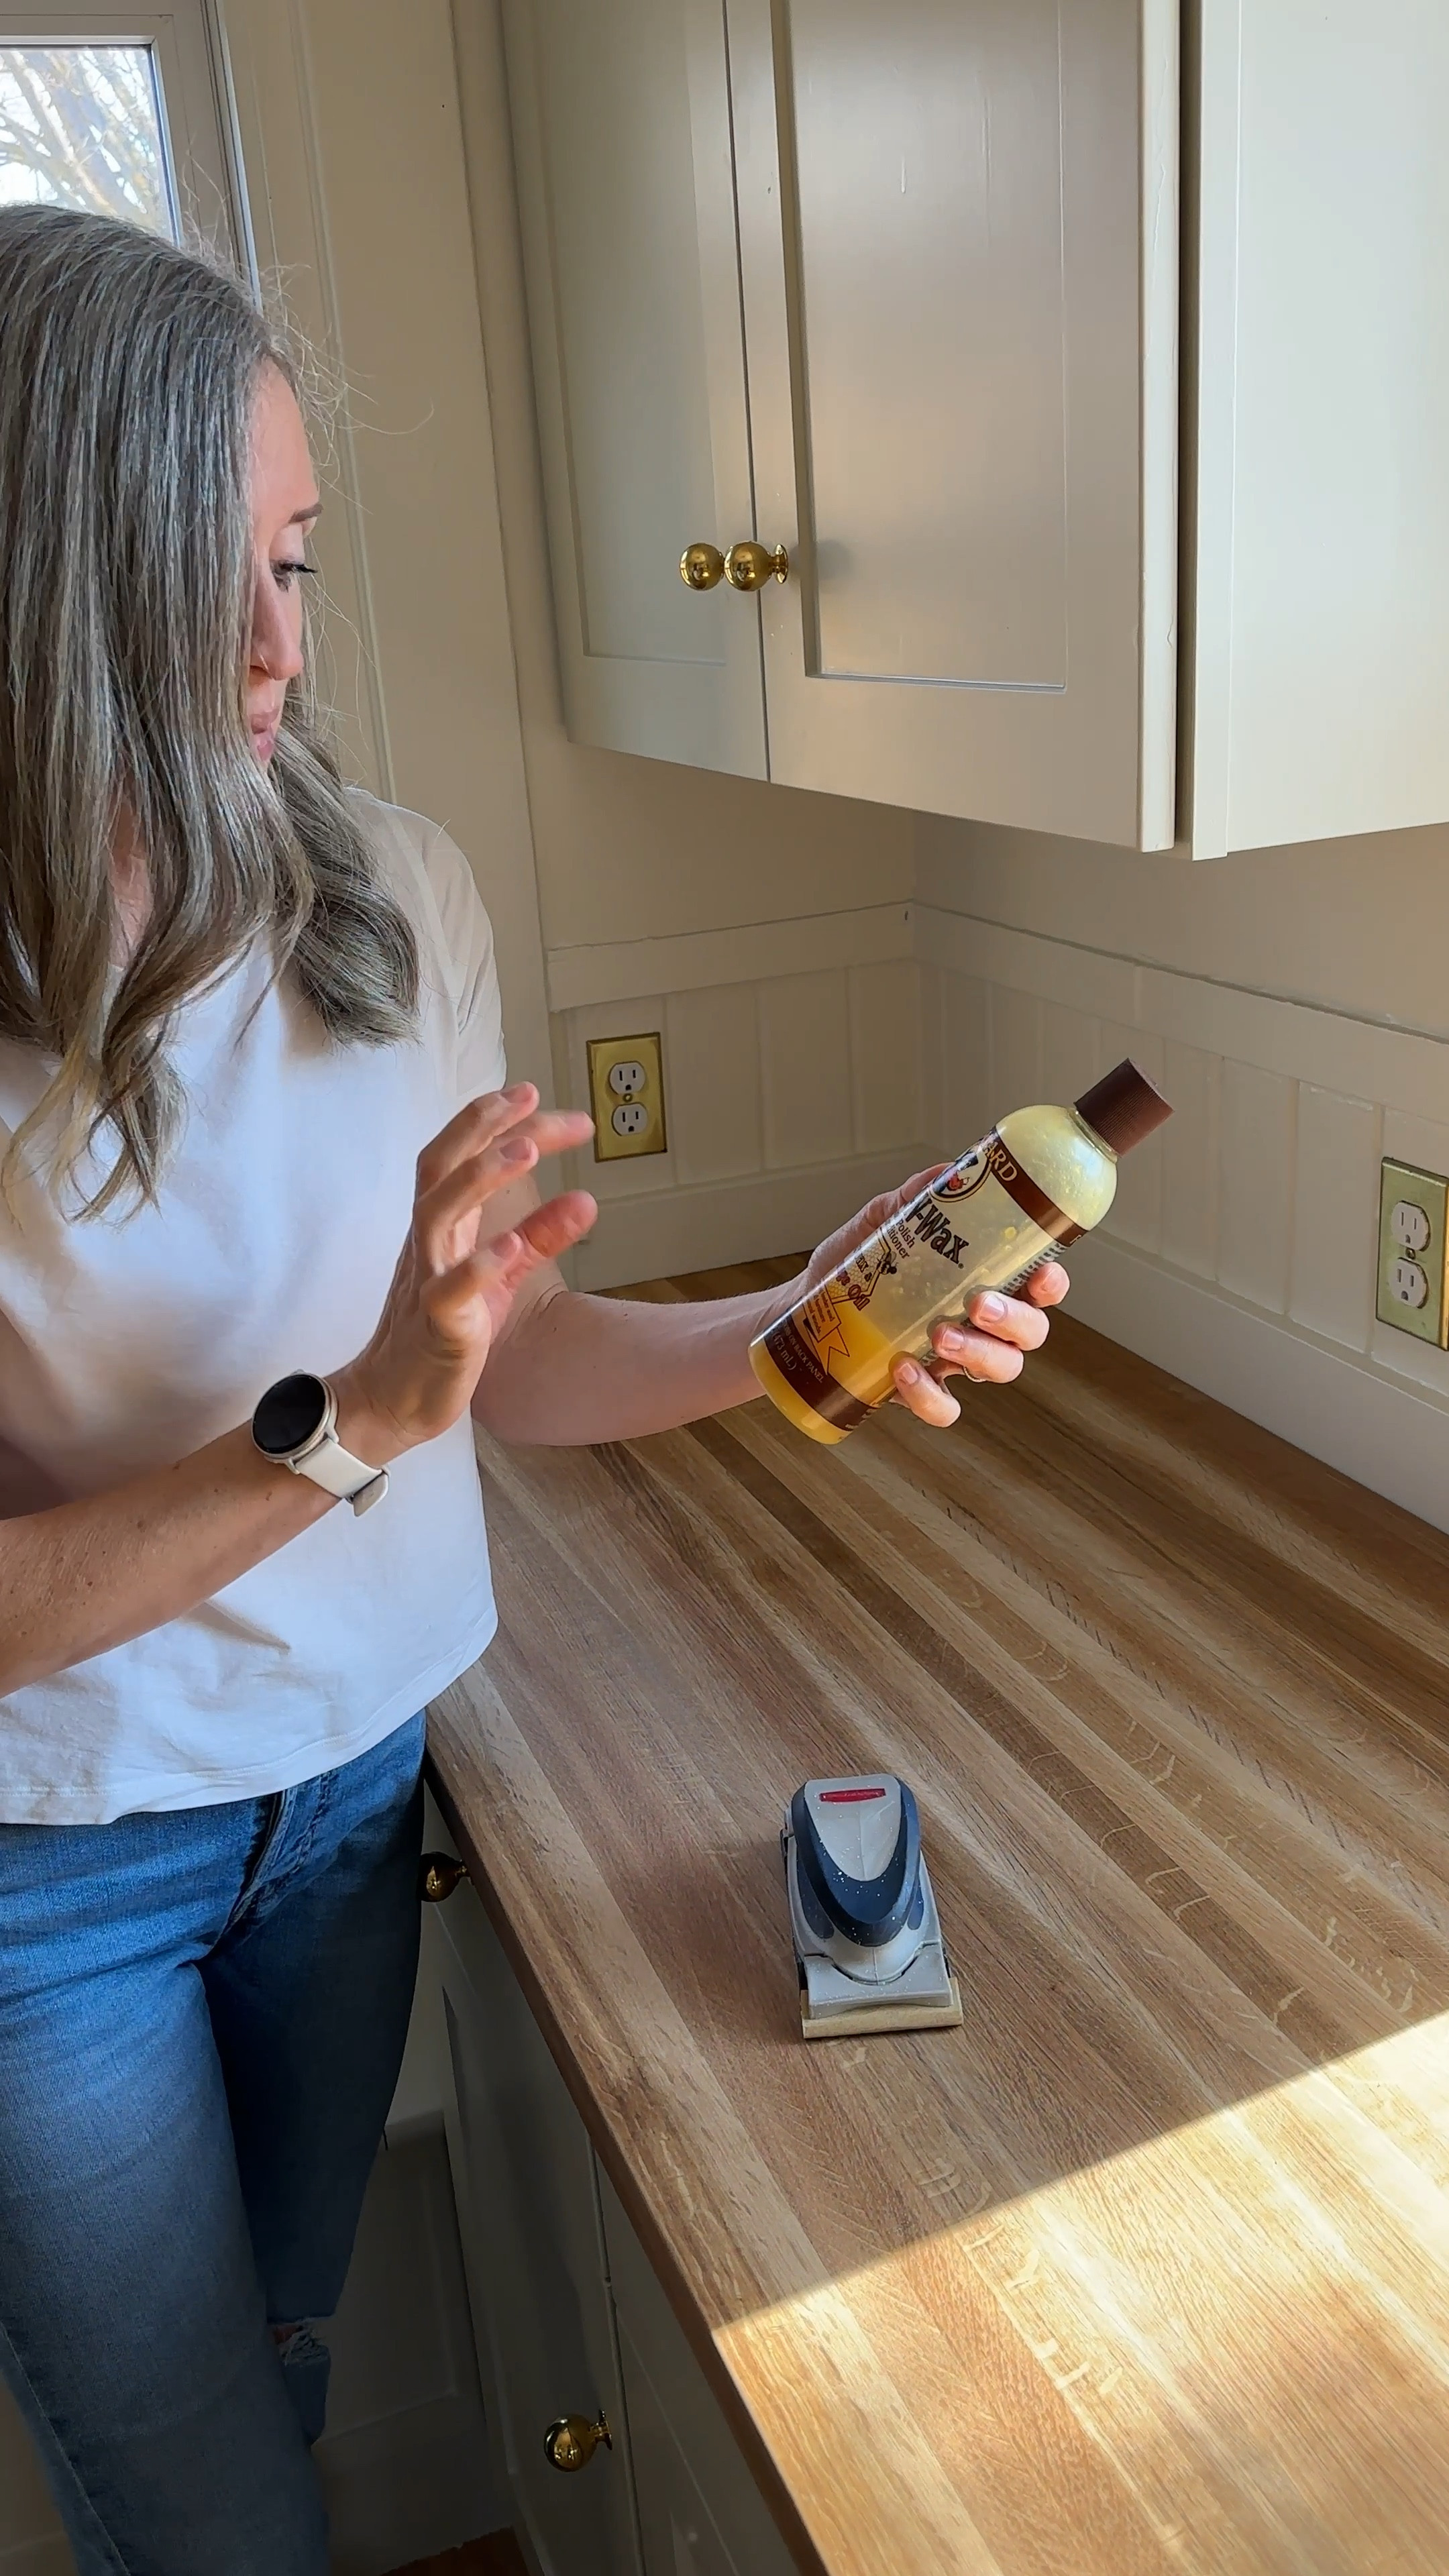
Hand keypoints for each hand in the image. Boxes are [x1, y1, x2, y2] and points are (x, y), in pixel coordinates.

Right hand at [334, 1084, 595, 1458]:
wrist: (395, 1400)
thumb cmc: (444, 1332)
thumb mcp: (501, 1277)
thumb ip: (539, 1236)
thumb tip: (586, 1199)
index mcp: (442, 1226)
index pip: (463, 1157)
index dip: (497, 1124)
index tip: (537, 1097)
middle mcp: (428, 1243)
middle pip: (440, 1167)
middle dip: (480, 1126)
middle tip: (526, 1097)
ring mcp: (427, 1280)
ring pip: (439, 1214)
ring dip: (481, 1178)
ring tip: (526, 1150)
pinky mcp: (436, 1324)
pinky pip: (451, 1289)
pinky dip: (479, 1265)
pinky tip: (509, 1246)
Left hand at [791, 1165, 1069, 1431]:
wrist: (806, 1308)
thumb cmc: (855, 1267)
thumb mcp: (881, 1225)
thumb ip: (916, 1201)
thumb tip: (947, 1174)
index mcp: (985, 1282)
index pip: (1038, 1288)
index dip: (1050, 1285)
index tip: (1041, 1274)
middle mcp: (981, 1326)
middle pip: (1029, 1334)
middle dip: (1014, 1320)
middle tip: (978, 1304)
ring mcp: (954, 1362)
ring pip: (999, 1370)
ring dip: (977, 1354)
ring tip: (938, 1335)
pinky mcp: (921, 1392)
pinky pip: (944, 1408)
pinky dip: (929, 1395)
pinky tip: (902, 1369)